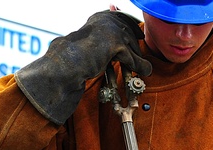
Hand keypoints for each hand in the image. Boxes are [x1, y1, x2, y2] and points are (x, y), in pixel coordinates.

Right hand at [15, 11, 151, 123]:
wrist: (67, 62)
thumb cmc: (79, 54)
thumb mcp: (96, 40)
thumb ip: (109, 37)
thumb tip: (130, 39)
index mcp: (102, 16)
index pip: (124, 18)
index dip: (133, 26)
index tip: (140, 34)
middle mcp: (108, 20)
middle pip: (130, 34)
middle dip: (137, 47)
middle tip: (143, 58)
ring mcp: (112, 31)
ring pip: (133, 48)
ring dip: (138, 60)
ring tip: (144, 69)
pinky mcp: (116, 45)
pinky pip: (133, 59)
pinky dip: (139, 66)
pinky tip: (145, 71)